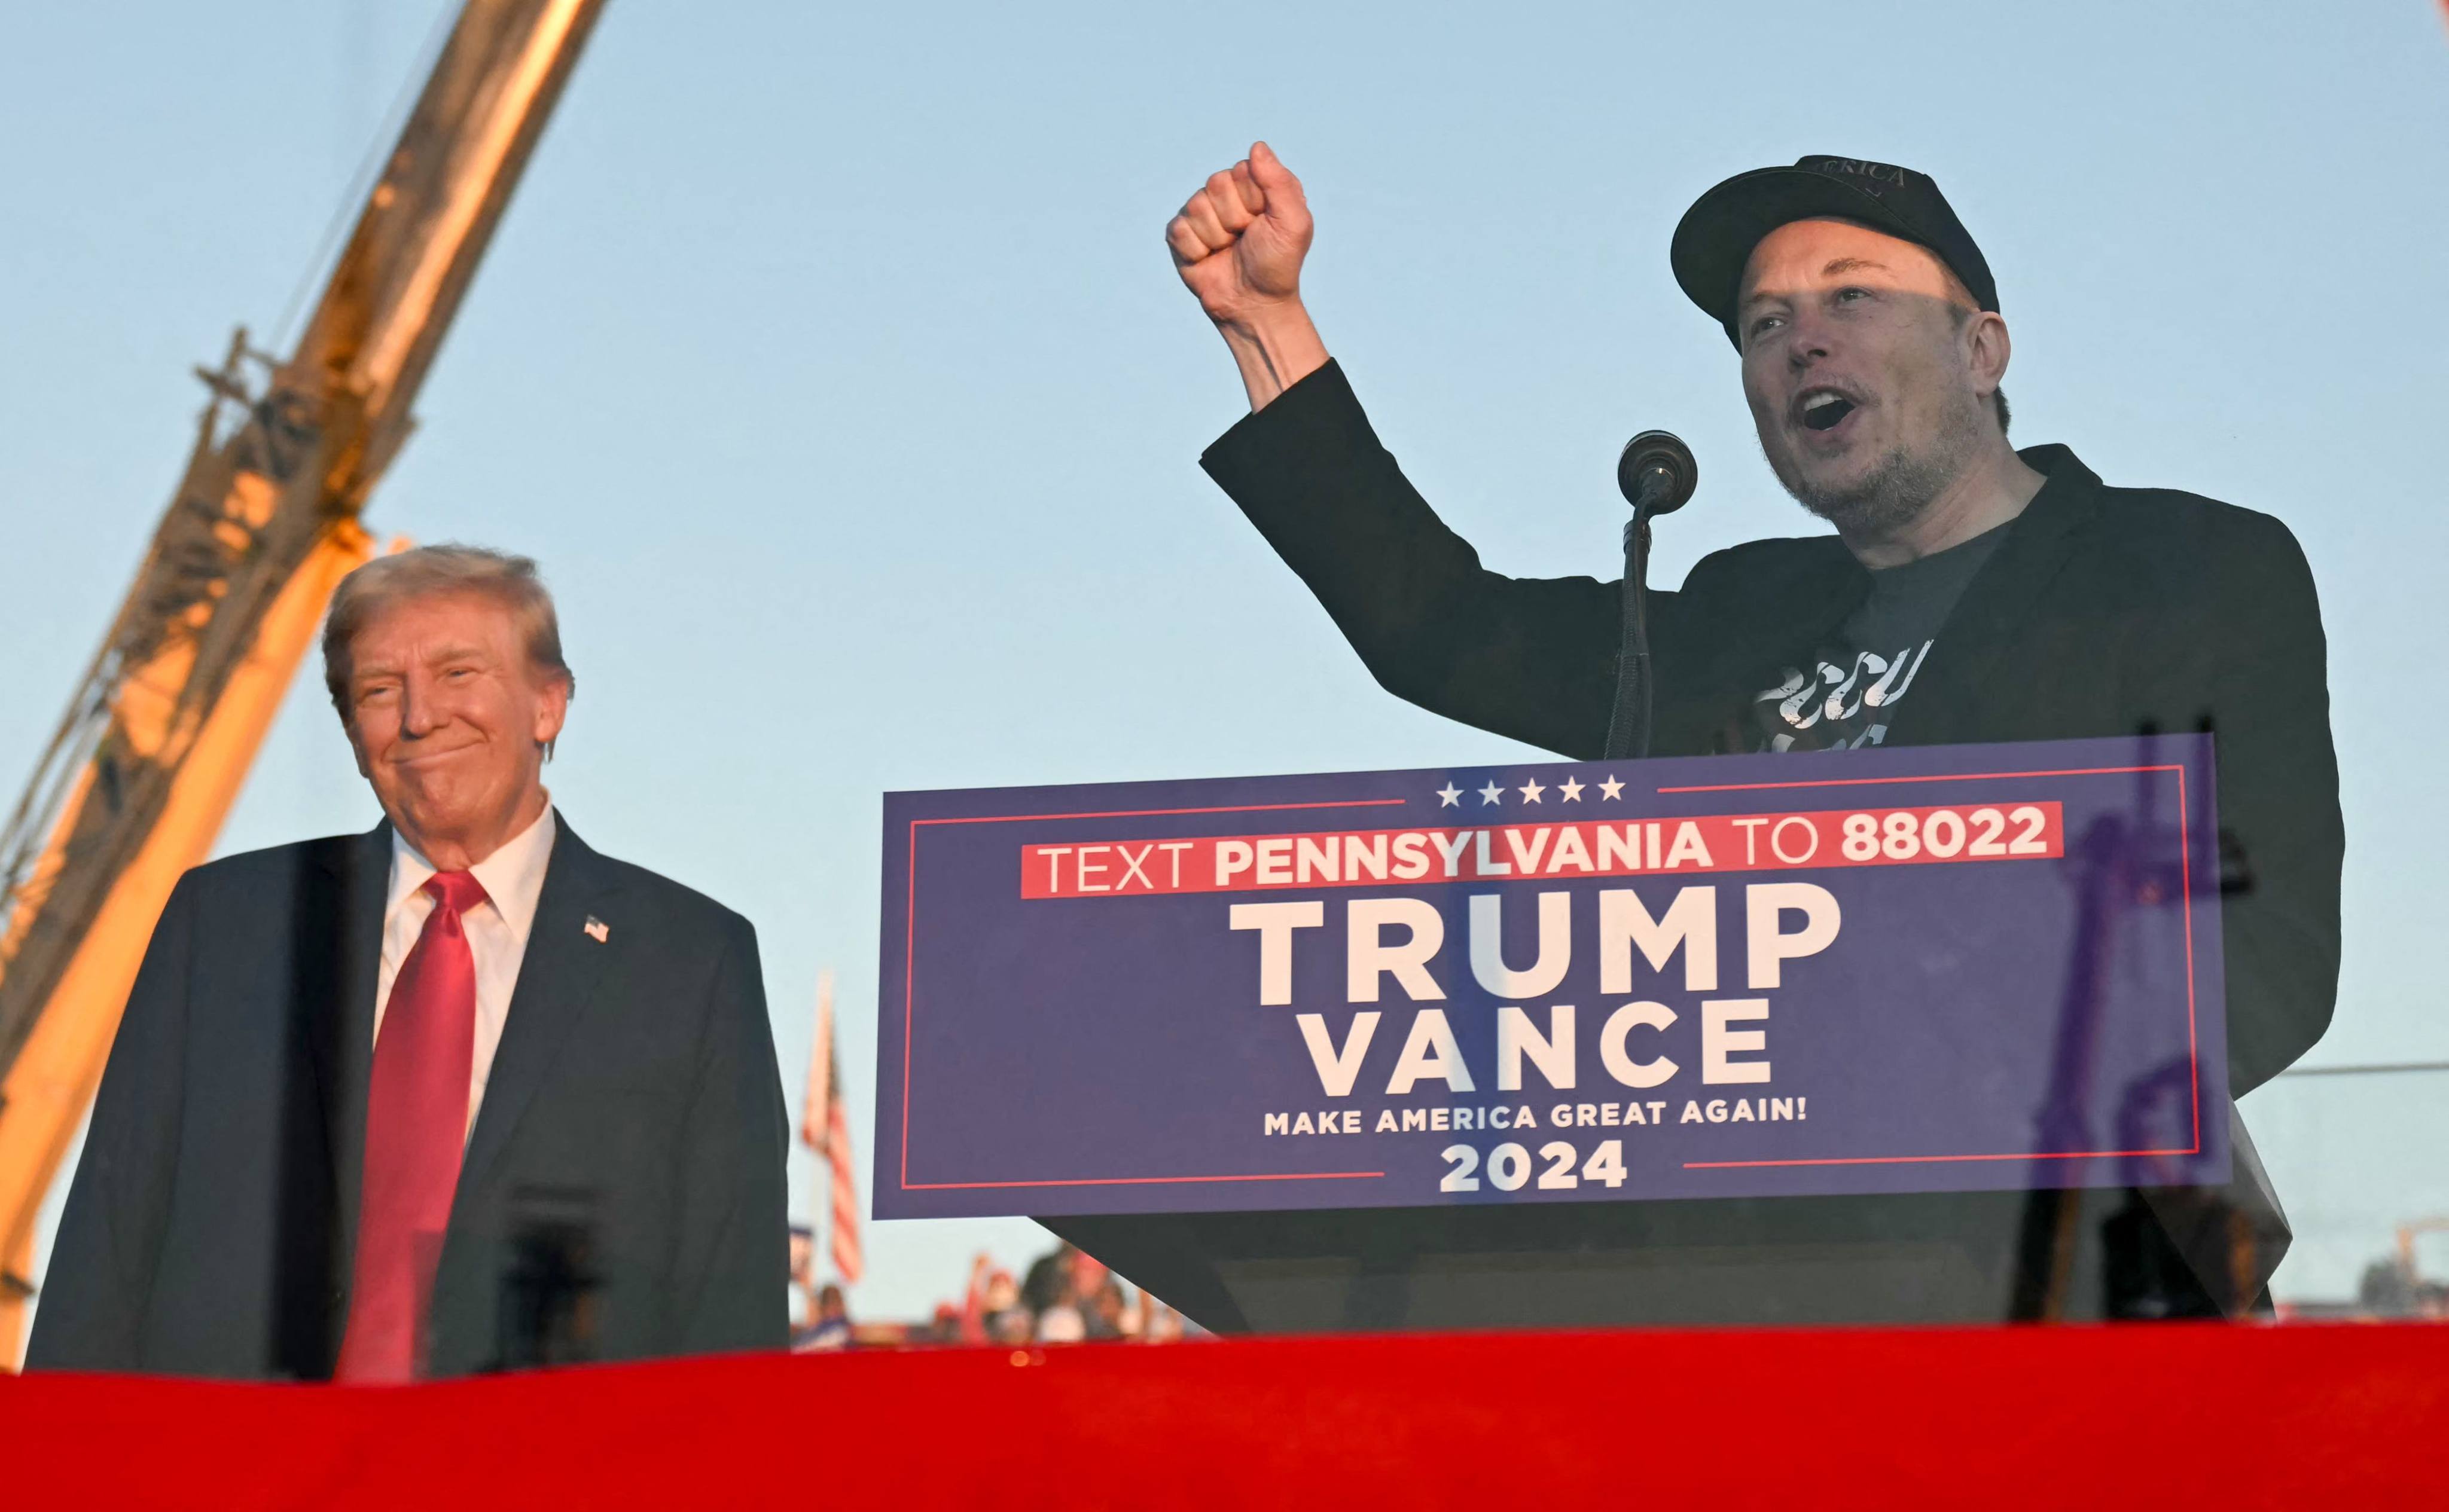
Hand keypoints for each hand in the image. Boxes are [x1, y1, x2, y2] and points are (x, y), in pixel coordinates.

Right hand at [1165, 141, 1328, 409]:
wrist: (1255, 304)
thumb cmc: (1278, 264)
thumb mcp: (1293, 223)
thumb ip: (1280, 182)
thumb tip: (1257, 147)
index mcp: (1254, 184)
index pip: (1242, 170)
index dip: (1253, 200)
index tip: (1264, 222)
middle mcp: (1224, 193)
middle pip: (1216, 184)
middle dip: (1234, 218)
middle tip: (1246, 239)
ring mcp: (1200, 212)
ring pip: (1197, 207)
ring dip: (1216, 237)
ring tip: (1229, 250)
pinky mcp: (1180, 234)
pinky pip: (1180, 230)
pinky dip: (1197, 250)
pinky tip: (1209, 259)